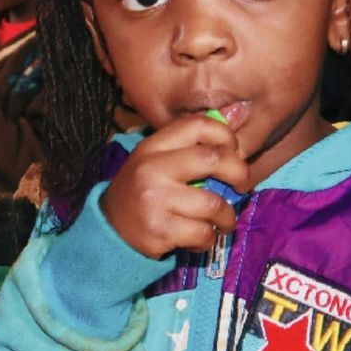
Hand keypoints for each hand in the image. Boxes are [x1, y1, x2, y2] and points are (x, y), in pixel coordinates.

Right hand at [99, 113, 248, 258]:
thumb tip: (240, 111)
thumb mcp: (159, 160)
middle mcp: (152, 168)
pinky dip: (209, 239)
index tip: (232, 154)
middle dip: (239, 174)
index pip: (199, 124)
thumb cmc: (144, 191)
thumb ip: (194, 143)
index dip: (226, 136)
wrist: (110, 229)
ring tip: (221, 221)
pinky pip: (203, 233)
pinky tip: (199, 238)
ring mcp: (155, 199)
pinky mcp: (160, 229)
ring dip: (226, 217)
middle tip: (241, 187)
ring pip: (214, 204)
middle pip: (214, 159)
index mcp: (154, 146)